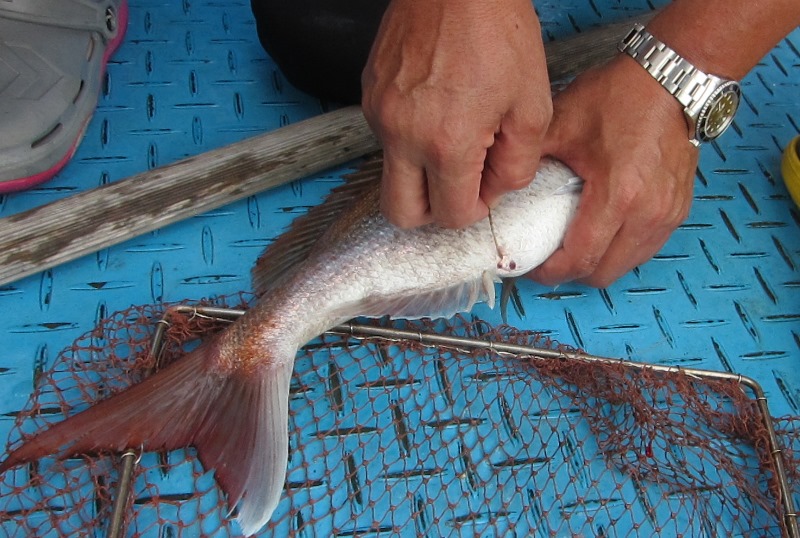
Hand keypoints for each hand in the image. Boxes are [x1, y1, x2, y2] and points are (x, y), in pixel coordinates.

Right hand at [361, 0, 550, 228]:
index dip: (473, 211)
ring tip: (453, 131)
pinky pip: (386, 138)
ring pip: (392, 175)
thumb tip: (495, 190)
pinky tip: (436, 107)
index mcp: (447, 143)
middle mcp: (403, 137)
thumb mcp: (533, 106)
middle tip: (458, 184)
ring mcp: (380, 115)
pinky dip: (410, 138)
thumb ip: (518, 165)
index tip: (483, 191)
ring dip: (421, 171)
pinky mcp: (370, 96)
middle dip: (431, 211)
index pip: (451, 216)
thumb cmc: (498, 32)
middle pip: (401, 214)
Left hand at [530, 55, 697, 287]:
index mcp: (618, 195)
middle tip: (549, 259)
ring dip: (599, 264)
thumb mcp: (562, 122)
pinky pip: (646, 248)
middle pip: (604, 274)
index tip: (530, 267)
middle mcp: (648, 213)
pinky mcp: (679, 210)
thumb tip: (503, 185)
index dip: (550, 272)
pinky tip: (602, 233)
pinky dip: (621, 250)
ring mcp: (668, 214)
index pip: (579, 259)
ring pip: (627, 265)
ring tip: (574, 247)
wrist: (673, 78)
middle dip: (572, 274)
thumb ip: (530, 158)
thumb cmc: (621, 97)